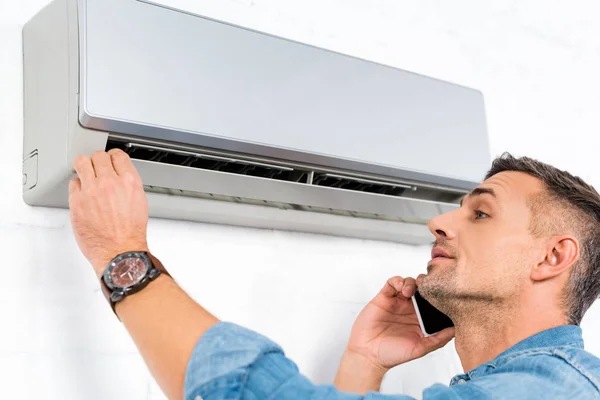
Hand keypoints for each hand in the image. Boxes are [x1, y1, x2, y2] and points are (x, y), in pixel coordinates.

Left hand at [69, 149, 149, 277]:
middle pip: (98, 156)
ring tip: (86, 173)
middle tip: (97, 167)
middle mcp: (110, 183)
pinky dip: (78, 185)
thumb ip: (127, 185)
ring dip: (84, 166)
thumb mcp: (139, 202)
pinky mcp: (77, 201)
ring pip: (82, 162)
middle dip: (98, 161)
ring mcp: (92, 191)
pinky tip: (83, 192)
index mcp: (129, 182)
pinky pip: (73, 183)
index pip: (118, 155)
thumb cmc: (131, 232)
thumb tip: (119, 176)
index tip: (110, 160)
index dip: (113, 157)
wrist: (120, 251)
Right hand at [345, 276, 454, 370]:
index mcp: (420, 319)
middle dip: (426, 284)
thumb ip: (439, 339)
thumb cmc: (393, 354)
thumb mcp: (420, 348)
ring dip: (412, 282)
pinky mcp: (384, 297)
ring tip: (411, 291)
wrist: (369, 354)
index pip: (432, 302)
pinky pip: (392, 283)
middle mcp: (409, 309)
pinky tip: (400, 287)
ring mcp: (397, 302)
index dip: (438, 296)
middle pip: (422, 289)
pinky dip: (397, 280)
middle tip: (428, 286)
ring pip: (409, 283)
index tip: (443, 294)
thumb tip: (456, 330)